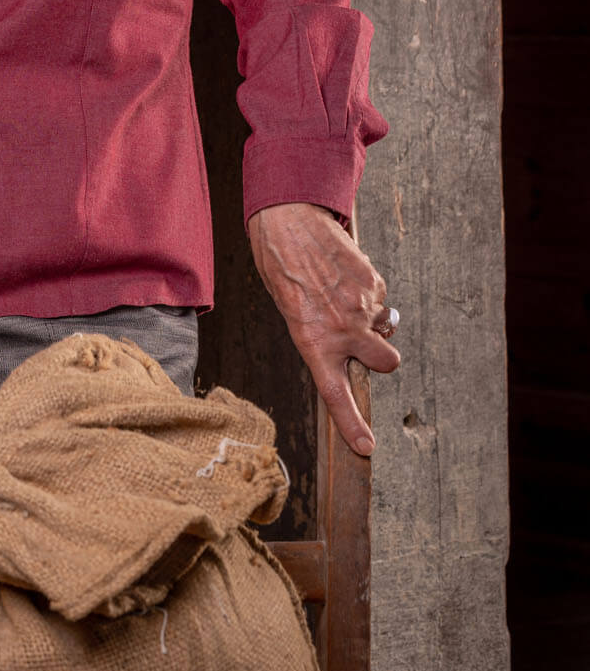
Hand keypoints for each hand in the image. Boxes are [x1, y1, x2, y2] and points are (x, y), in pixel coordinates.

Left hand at [247, 202, 399, 455]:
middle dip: (383, 357)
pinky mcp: (373, 282)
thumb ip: (322, 335)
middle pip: (388, 363)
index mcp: (314, 342)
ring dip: (376, 321)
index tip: (366, 447)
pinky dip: (368, 293)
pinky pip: (380, 298)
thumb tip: (353, 345)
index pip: (336, 394)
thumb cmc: (282, 268)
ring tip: (347, 297)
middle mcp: (343, 329)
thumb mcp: (292, 312)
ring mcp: (362, 306)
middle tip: (367, 343)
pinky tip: (345, 275)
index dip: (352, 424)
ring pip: (388, 327)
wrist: (289, 223)